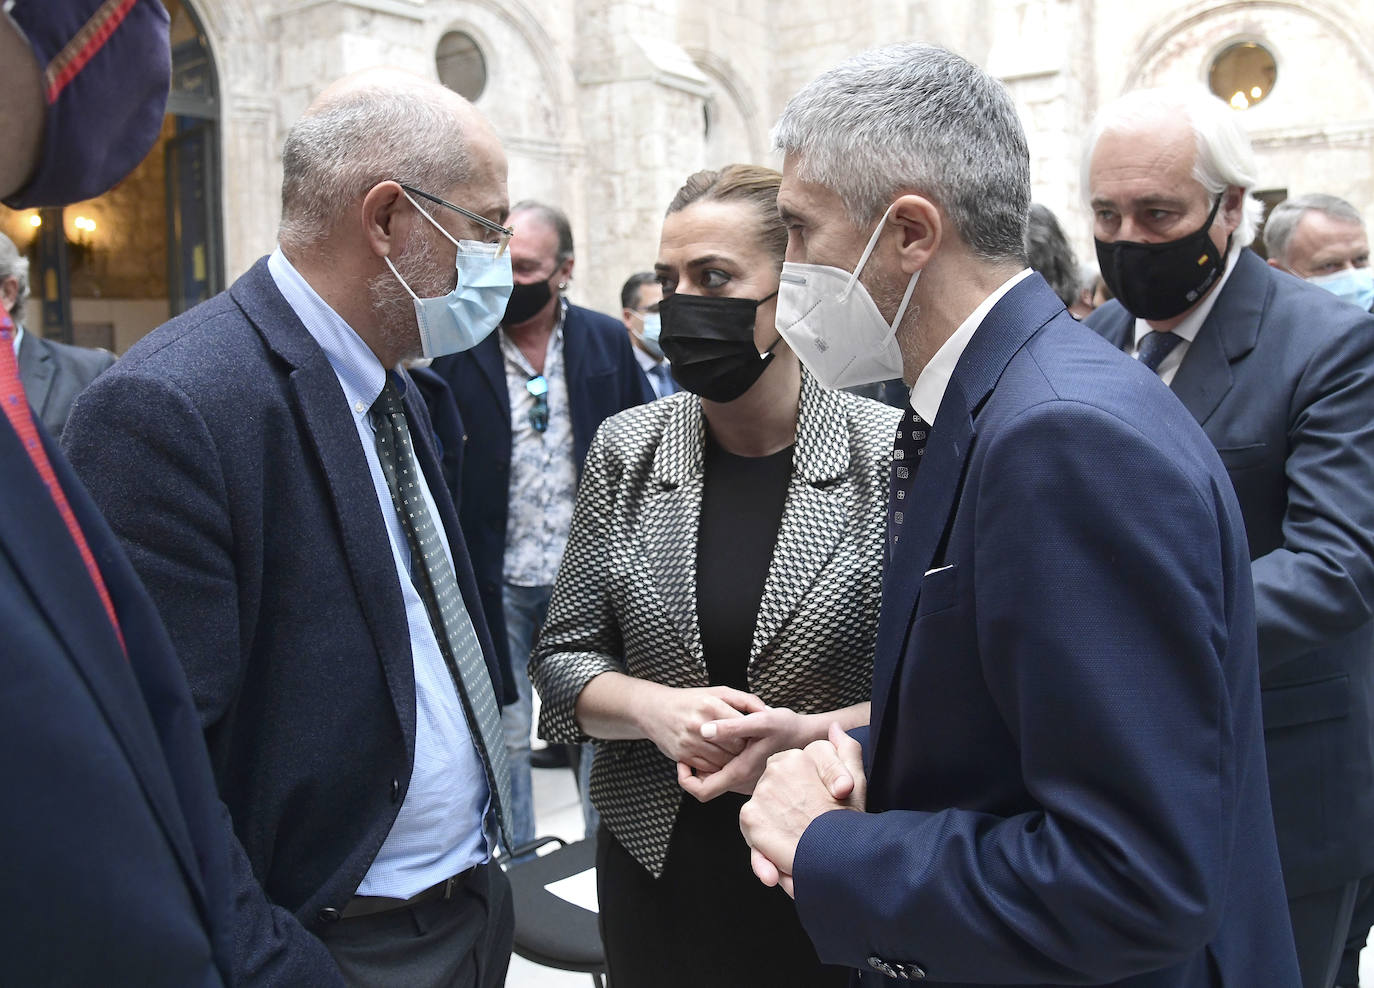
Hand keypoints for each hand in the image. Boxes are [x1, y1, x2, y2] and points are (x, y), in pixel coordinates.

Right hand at [639, 684, 764, 773]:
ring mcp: (689, 742)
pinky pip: (709, 769)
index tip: (759, 736)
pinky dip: (719, 767)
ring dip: (734, 762)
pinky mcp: (682, 755)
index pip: (743, 727)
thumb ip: (745, 700)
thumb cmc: (690, 700)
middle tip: (753, 749)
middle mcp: (699, 724)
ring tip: (739, 756)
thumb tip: (768, 712)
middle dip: (746, 751)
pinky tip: (722, 759)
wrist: (654, 710)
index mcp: (710, 705)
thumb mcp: (718, 692)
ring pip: (723, 762)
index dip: (754, 735)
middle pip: (735, 748)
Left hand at [677, 706, 813, 801]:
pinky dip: (719, 761)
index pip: (701, 791)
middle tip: (691, 744)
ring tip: (706, 740)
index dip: (685, 779)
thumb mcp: (760, 721)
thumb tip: (704, 730)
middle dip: (694, 768)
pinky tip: (723, 742)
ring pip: (717, 779)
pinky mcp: (752, 776)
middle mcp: (743, 784)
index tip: (682, 760)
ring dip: (706, 763)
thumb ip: (731, 727)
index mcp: (740, 774)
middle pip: (707, 785)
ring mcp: (748, 782)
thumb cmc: (787, 727)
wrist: (810, 736)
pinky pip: (727, 774)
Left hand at [739, 723, 866, 897]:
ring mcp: (760, 793)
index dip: (805, 793)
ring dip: (776, 824)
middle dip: (788, 806)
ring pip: (763, 808)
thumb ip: (846, 749)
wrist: (838, 856)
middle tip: (808, 823)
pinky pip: (752, 830)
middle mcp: (774, 769)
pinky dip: (764, 845)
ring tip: (800, 838)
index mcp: (797, 757)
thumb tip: (834, 728)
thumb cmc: (849, 821)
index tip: (817, 807)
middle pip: (774, 789)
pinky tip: (786, 850)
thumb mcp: (857, 780)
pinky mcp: (749, 817)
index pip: (791, 771)